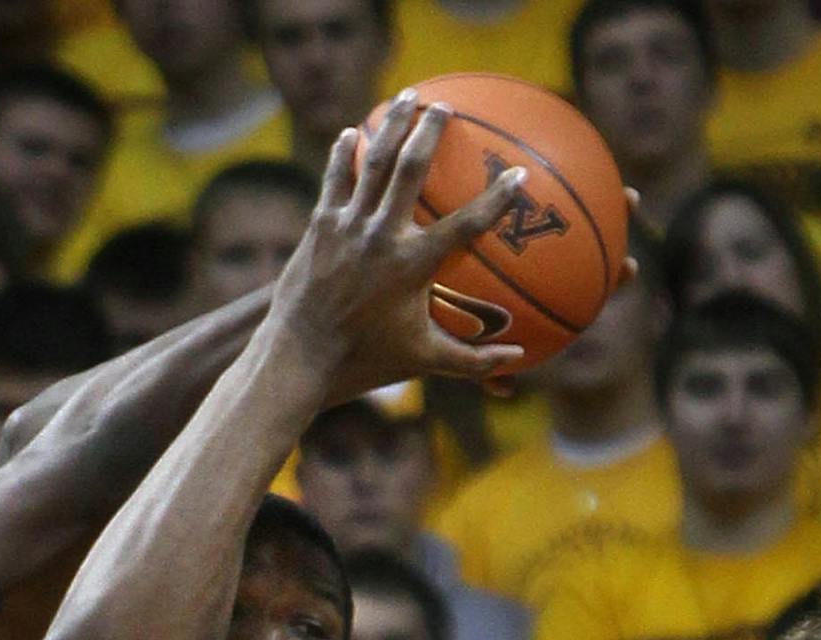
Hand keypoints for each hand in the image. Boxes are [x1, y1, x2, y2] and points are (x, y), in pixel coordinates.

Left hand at [270, 88, 528, 396]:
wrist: (300, 356)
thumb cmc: (367, 361)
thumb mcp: (425, 360)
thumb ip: (474, 360)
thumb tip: (519, 357)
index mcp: (413, 265)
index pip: (467, 223)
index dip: (497, 198)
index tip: (518, 172)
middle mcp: (382, 236)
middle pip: (412, 169)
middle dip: (431, 131)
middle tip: (446, 106)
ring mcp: (348, 226)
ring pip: (374, 163)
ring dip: (391, 126)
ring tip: (406, 98)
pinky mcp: (320, 226)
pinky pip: (334, 180)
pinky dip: (344, 155)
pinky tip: (352, 133)